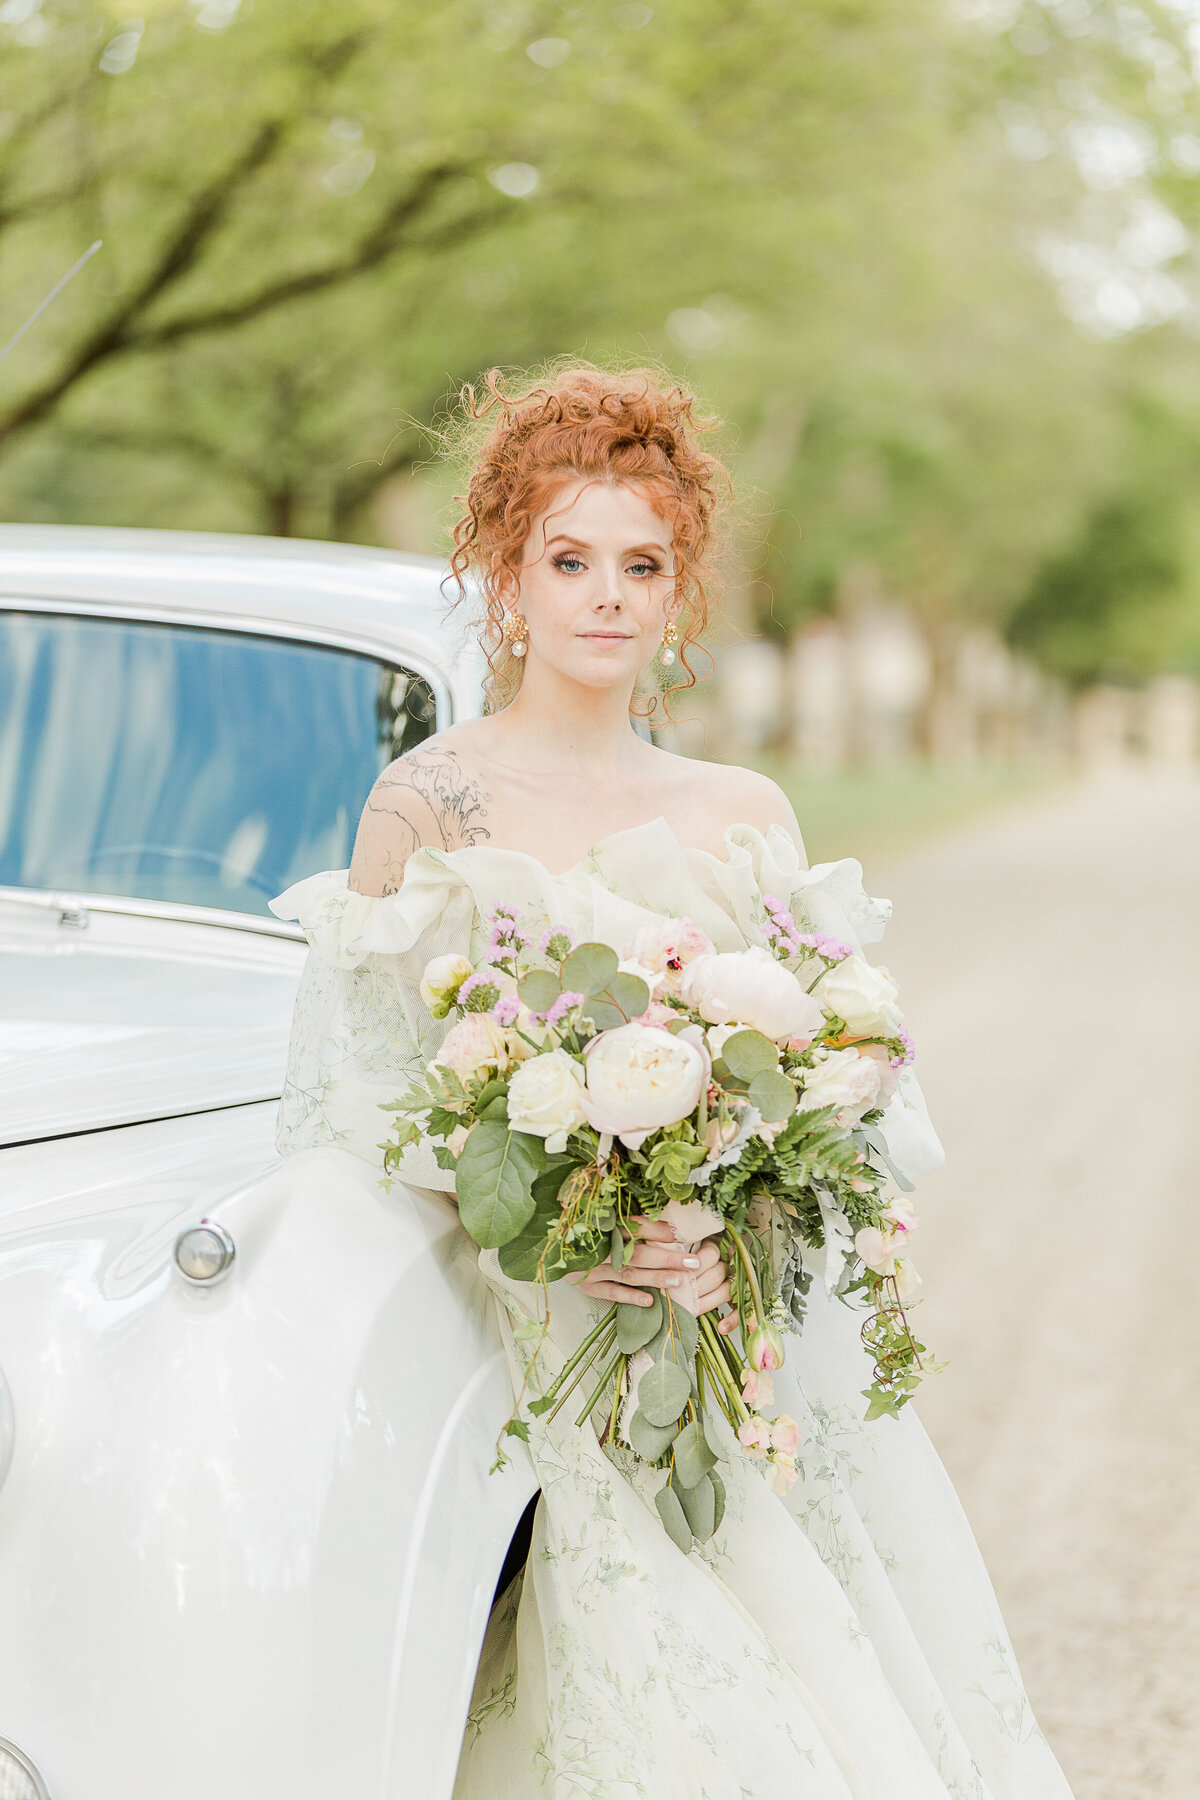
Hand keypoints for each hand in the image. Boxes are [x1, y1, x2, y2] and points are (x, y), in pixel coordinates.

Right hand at [568, 1214, 731, 1313]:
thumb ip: (639, 1225)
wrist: (549, 1245)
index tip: (681, 1235)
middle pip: (637, 1252)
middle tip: (692, 1262)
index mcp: (605, 1226)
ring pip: (628, 1273)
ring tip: (678, 1280)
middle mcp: (599, 1247)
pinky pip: (611, 1292)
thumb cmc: (586, 1234)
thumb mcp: (609, 1223)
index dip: (658, 1230)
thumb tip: (673, 1229)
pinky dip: (630, 1297)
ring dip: (654, 1277)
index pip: (635, 1226)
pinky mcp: (587, 1285)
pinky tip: (650, 1301)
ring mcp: (592, 1268)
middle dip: (666, 1257)